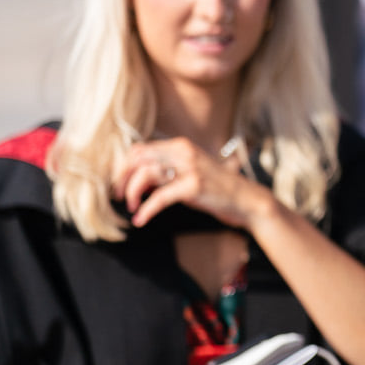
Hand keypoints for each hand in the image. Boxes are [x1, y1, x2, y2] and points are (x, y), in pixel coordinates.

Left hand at [116, 137, 267, 229]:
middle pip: (138, 157)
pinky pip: (160, 197)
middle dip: (122, 177)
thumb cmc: (216, 188)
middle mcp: (183, 151)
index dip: (124, 167)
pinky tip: (140, 220)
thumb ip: (166, 170)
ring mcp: (190, 168)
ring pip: (146, 174)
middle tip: (118, 195)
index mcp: (180, 145)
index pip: (140, 149)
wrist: (246, 199)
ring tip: (132, 207)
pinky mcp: (194, 186)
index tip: (120, 183)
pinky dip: (147, 210)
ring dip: (132, 192)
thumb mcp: (189, 172)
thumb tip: (136, 177)